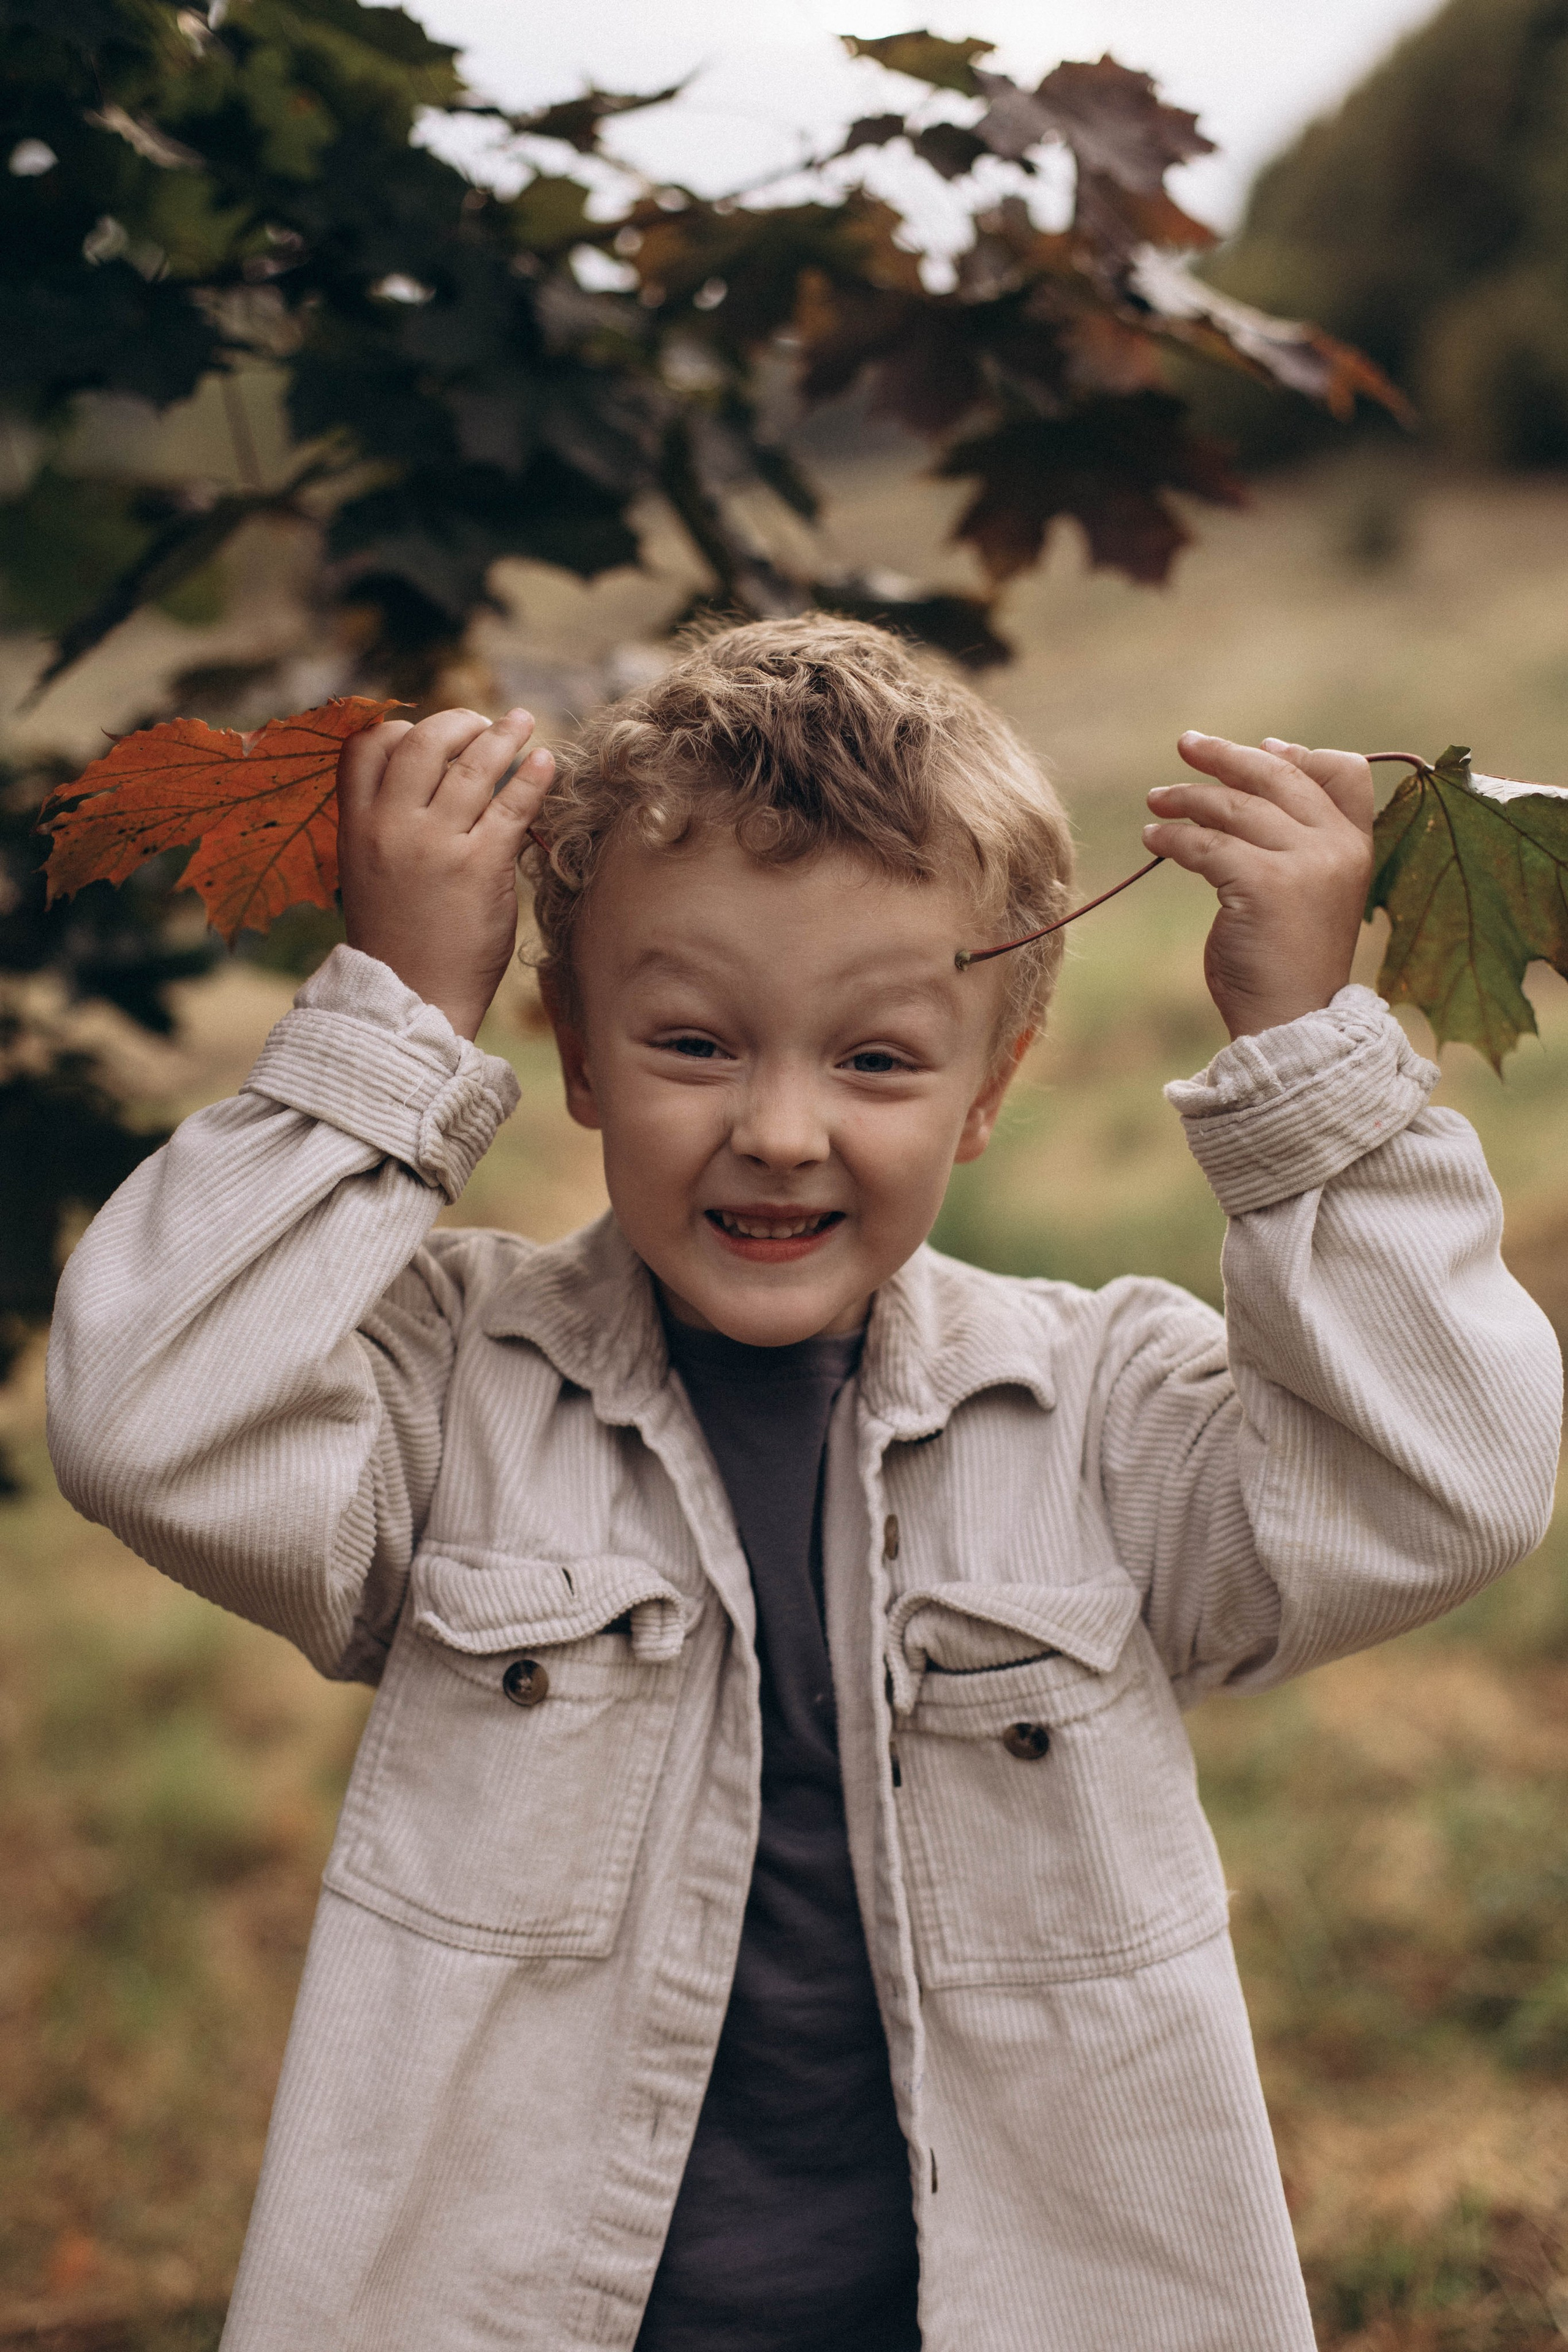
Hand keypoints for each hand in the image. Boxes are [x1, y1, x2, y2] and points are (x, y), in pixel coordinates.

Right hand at [337, 706, 554, 1039]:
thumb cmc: (397, 940)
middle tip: (484, 723)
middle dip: (457, 723)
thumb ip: (387, 826)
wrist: (412, 998)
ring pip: (471, 766)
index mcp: (355, 827)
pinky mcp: (480, 867)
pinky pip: (511, 806)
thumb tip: (430, 781)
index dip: (400, 728)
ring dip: (502, 736)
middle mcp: (391, 827)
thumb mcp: (368, 874)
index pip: (366, 747)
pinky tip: (545, 763)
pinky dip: (532, 777)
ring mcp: (435, 845)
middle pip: (422, 742)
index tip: (429, 732)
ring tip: (522, 723)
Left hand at [1143, 732, 1373, 1040]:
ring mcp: (1304, 863)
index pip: (1343, 772)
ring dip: (1188, 798)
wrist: (1293, 1024)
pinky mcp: (1263, 884)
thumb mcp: (1310, 892)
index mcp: (1356, 846)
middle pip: (1279, 776)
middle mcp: (1336, 847)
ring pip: (1236, 807)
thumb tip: (1258, 779)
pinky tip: (1153, 840)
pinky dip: (1173, 838)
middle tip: (1186, 745)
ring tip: (1157, 801)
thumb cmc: (1290, 962)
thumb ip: (1297, 842)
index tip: (1260, 746)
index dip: (1298, 755)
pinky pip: (1206, 844)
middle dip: (1227, 757)